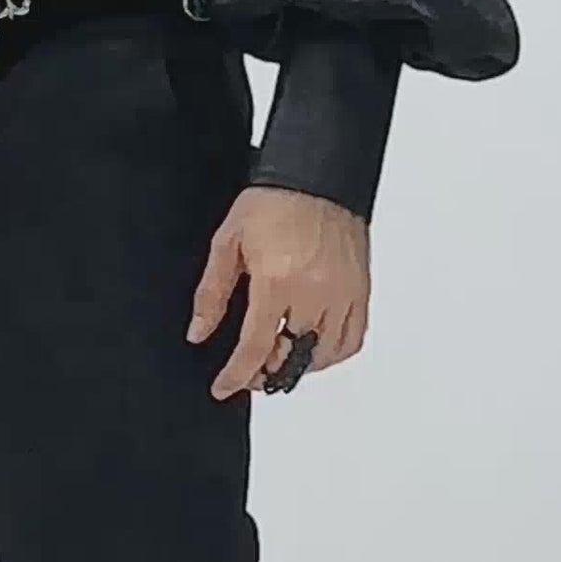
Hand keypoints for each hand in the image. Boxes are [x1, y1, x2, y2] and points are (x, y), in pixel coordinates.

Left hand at [185, 185, 369, 398]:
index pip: (255, 348)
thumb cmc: (274, 201)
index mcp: (278, 281)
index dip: (236, 376)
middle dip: (265, 371)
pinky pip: (352, 338)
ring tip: (279, 357)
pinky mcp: (360, 289)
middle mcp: (315, 293)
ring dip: (299, 365)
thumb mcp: (228, 242)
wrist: (316, 174)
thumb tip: (199, 332)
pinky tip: (313, 347)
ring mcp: (343, 293)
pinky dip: (332, 353)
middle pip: (291, 357)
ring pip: (324, 355)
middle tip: (249, 370)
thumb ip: (212, 293)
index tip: (224, 387)